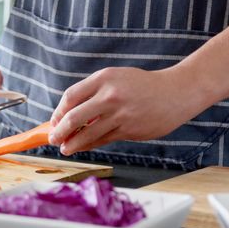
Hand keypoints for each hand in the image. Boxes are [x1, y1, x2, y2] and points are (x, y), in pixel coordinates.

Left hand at [48, 67, 202, 154]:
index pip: (71, 96)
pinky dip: (90, 144)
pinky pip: (103, 139)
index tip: (55, 121)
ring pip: (87, 133)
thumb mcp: (116, 78)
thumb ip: (95, 93)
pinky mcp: (128, 129)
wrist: (175, 93)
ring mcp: (119, 114)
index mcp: (104, 78)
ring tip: (65, 149)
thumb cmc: (142, 86)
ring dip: (72, 144)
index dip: (59, 111)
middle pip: (74, 117)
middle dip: (59, 131)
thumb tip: (70, 114)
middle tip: (53, 139)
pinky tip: (84, 147)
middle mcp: (110, 95)